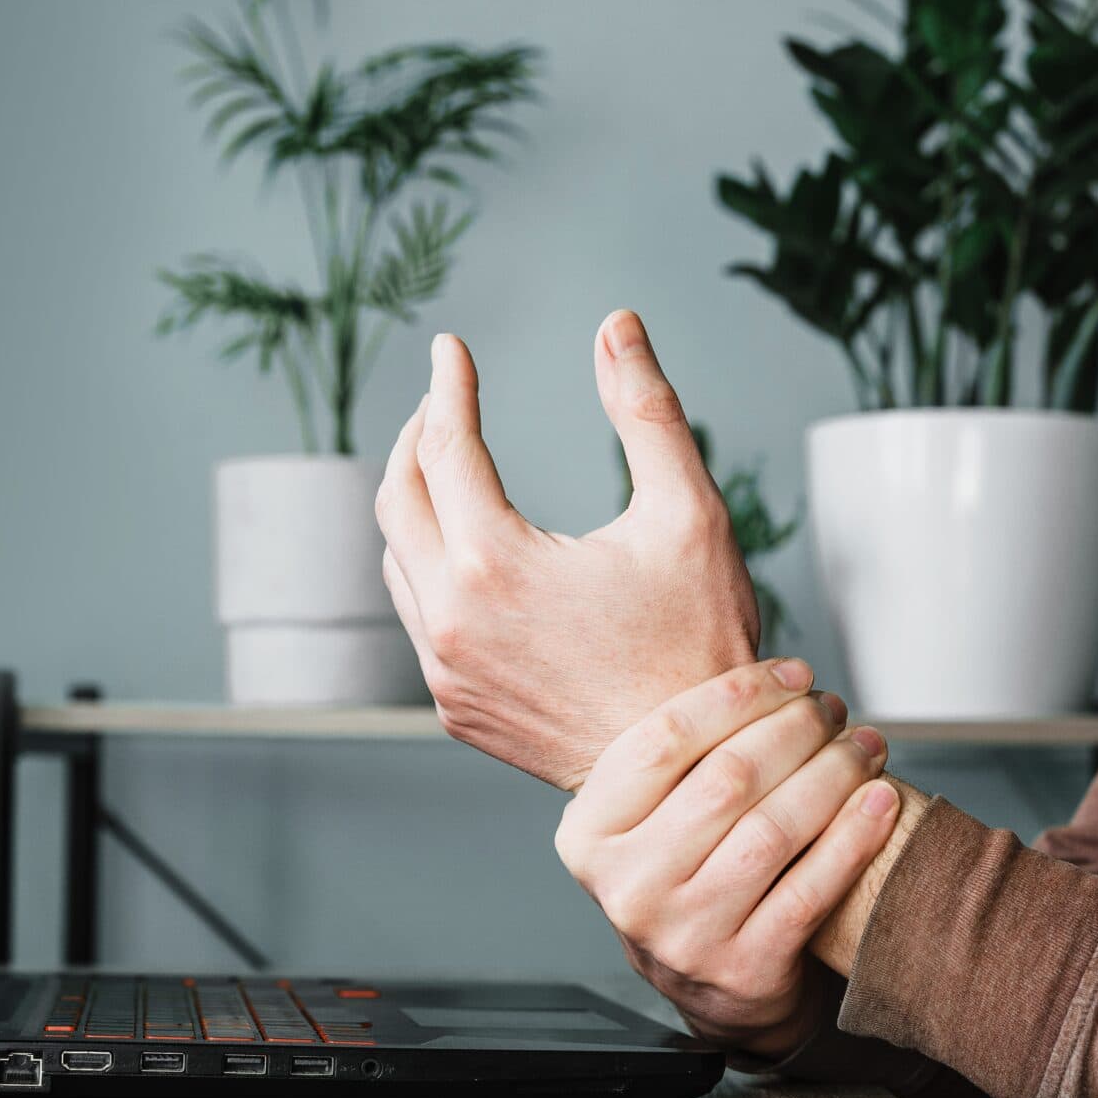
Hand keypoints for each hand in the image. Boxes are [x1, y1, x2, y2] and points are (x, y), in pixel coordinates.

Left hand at [375, 311, 758, 789]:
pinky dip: (430, 568)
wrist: (694, 771)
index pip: (446, 444)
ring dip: (417, 503)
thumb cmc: (701, 646)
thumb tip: (616, 327)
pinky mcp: (455, 707)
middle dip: (418, 436)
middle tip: (446, 402)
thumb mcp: (689, 513)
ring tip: (454, 469)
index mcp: (495, 563)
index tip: (454, 349)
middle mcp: (451, 619)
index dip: (450, 386)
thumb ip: (647, 410)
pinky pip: (419, 618)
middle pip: (397, 495)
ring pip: (398, 559)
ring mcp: (446, 672)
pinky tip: (470, 555)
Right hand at [554, 657, 901, 1060]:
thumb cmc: (688, 867)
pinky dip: (855, 836)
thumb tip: (753, 650)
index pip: (662, 738)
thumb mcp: (651, 811)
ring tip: (866, 745)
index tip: (794, 673)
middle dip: (796, 729)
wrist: (707, 980)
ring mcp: (681, 934)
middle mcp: (626, 886)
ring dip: (833, 775)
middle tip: (834, 708)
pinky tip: (882, 800)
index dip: (738, 695)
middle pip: (726, 779)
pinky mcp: (742, 970)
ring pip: (773, 830)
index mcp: (589, 832)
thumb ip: (681, 748)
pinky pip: (811, 888)